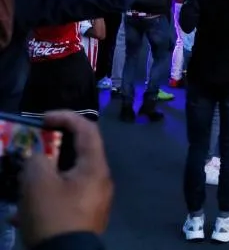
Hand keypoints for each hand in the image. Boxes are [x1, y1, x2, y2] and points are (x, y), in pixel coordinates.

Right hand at [17, 112, 112, 247]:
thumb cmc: (54, 215)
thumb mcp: (38, 182)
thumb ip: (38, 160)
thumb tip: (41, 159)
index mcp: (95, 167)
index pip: (88, 129)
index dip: (66, 117)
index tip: (42, 119)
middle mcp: (100, 181)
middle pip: (76, 156)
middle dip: (49, 153)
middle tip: (28, 155)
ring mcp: (93, 201)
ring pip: (65, 180)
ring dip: (41, 181)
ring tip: (20, 190)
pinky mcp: (83, 218)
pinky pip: (62, 201)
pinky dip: (43, 202)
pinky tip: (21, 216)